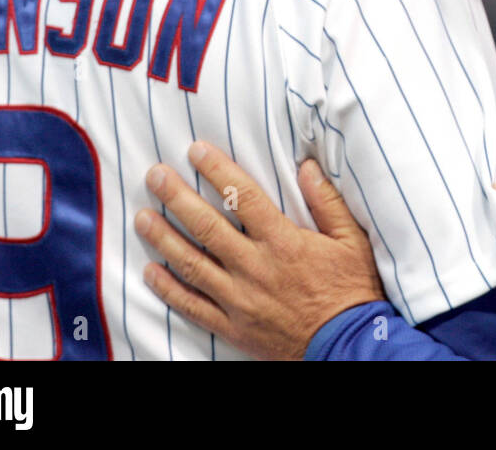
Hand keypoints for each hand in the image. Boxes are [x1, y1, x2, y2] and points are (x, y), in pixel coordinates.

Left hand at [136, 140, 384, 359]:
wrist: (348, 345)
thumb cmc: (352, 290)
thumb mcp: (352, 240)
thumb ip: (328, 202)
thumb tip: (307, 166)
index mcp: (284, 242)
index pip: (244, 198)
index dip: (218, 170)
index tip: (196, 151)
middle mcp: (255, 268)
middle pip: (207, 226)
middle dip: (177, 197)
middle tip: (155, 176)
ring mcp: (240, 299)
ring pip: (192, 264)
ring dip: (163, 238)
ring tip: (142, 217)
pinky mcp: (233, 326)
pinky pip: (192, 306)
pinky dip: (168, 289)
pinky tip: (150, 272)